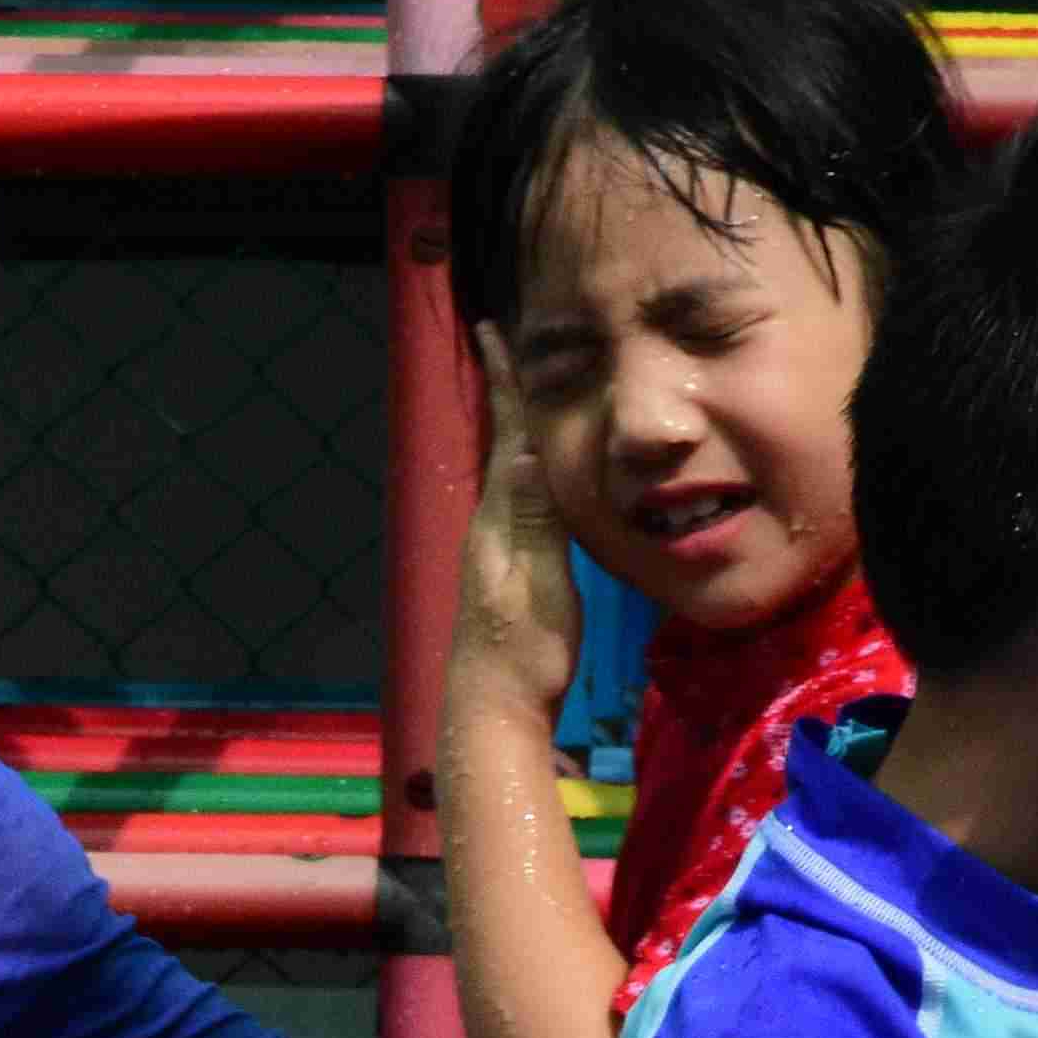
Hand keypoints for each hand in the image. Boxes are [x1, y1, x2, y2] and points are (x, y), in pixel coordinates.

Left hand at [450, 325, 585, 724]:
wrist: (495, 707)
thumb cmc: (523, 649)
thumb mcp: (535, 583)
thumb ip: (533, 520)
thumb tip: (528, 450)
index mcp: (498, 519)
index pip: (507, 436)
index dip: (505, 384)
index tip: (494, 330)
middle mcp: (492, 522)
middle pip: (504, 441)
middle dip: (509, 390)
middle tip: (511, 339)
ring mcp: (498, 545)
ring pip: (512, 467)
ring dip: (520, 423)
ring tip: (532, 386)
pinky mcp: (510, 567)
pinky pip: (522, 495)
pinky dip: (533, 463)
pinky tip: (545, 468)